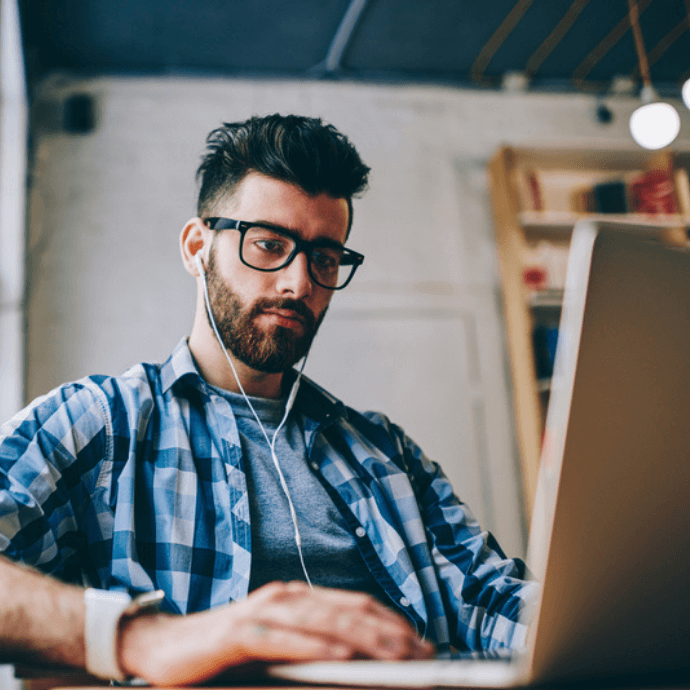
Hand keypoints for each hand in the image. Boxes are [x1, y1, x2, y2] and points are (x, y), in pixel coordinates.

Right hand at [119, 581, 434, 684]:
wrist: (164, 646)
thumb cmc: (224, 650)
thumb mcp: (277, 644)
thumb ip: (311, 644)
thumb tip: (354, 656)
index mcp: (297, 598)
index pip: (354, 605)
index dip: (390, 622)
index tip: (420, 641)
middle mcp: (286, 596)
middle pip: (347, 611)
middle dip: (390, 632)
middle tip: (423, 651)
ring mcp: (264, 610)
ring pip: (325, 620)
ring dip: (365, 637)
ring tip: (398, 654)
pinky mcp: (242, 630)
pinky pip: (287, 638)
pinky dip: (317, 644)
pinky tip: (342, 653)